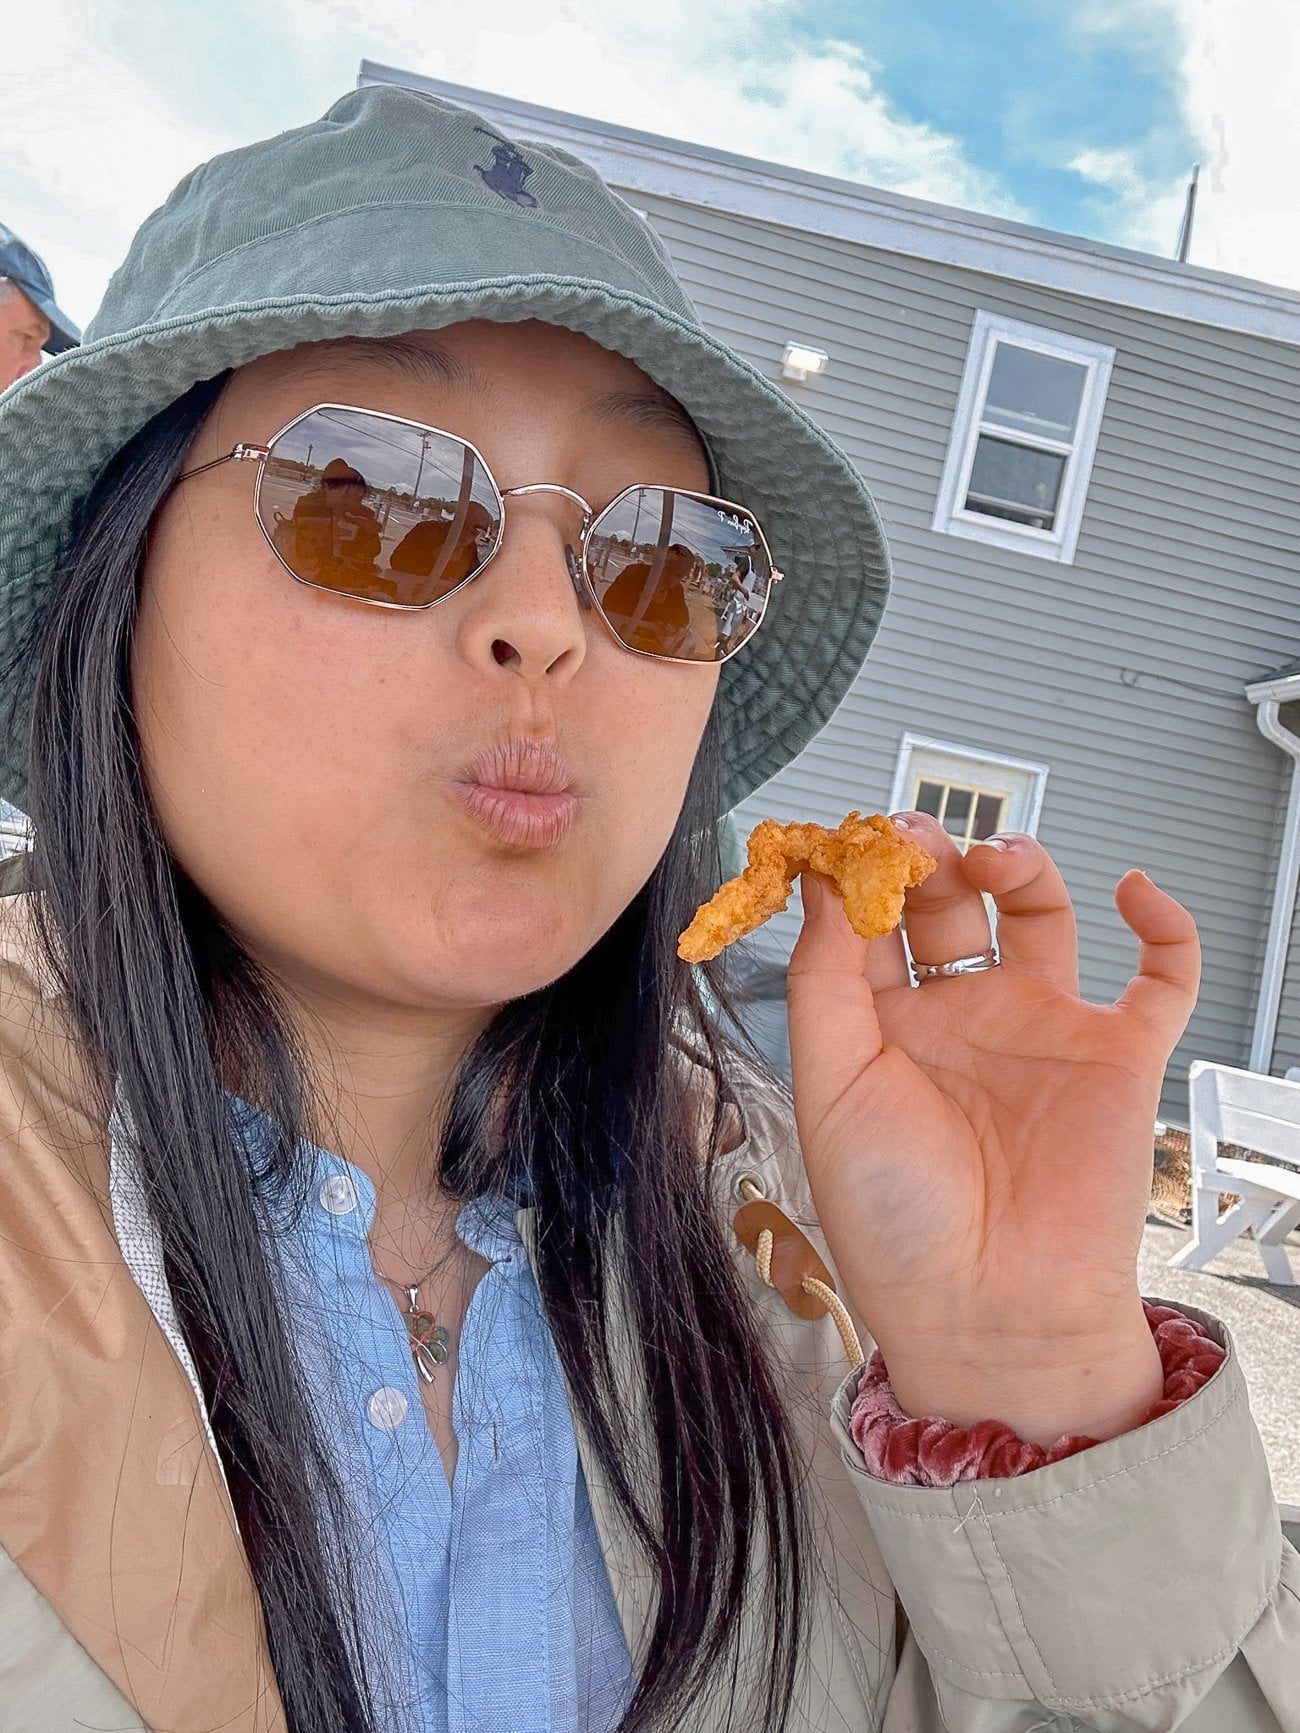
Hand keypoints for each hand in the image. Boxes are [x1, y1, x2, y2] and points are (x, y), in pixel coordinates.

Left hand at [785, 815, 1199, 1445]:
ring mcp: (1041, 1030)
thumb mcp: (829, 1088)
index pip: (867, 922)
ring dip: (1018, 866)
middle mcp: (961, 1018)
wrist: (987, 1315)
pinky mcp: (1117, 1056)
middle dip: (926, 857)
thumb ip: (823, 981)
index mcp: (884, 1027)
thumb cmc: (894, 1221)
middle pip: (946, 903)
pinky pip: (1160, 978)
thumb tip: (821, 883)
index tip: (841, 840)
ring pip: (1039, 914)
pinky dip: (1164, 927)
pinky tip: (1134, 892)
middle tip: (907, 838)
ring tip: (988, 859)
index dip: (855, 874)